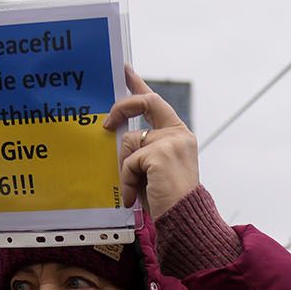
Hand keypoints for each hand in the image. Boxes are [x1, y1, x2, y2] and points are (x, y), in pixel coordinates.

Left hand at [104, 66, 199, 218]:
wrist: (184, 219)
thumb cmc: (167, 198)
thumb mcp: (153, 168)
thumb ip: (142, 148)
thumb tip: (117, 136)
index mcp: (179, 135)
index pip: (156, 103)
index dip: (139, 85)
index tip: (126, 70)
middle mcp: (178, 133)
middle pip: (146, 102)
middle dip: (122, 107)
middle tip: (106, 124)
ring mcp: (171, 141)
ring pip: (130, 141)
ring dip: (125, 168)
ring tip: (134, 190)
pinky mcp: (160, 153)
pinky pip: (129, 160)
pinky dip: (127, 180)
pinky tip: (133, 196)